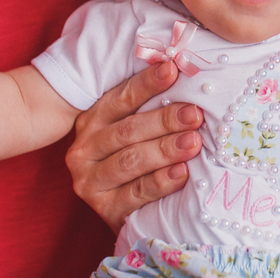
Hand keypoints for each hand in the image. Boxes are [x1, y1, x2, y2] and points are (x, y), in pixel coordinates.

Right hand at [66, 61, 203, 231]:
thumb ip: (149, 106)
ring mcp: (91, 181)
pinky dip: (161, 182)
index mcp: (92, 121)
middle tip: (194, 114)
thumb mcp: (134, 129)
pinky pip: (136, 194)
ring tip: (194, 142)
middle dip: (164, 120)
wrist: (124, 207)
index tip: (172, 70)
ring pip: (130, 161)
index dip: (147, 84)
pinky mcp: (105, 209)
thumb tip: (180, 71)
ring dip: (165, 150)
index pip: (121, 98)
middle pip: (127, 131)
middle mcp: (85, 149)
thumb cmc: (136, 157)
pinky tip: (182, 173)